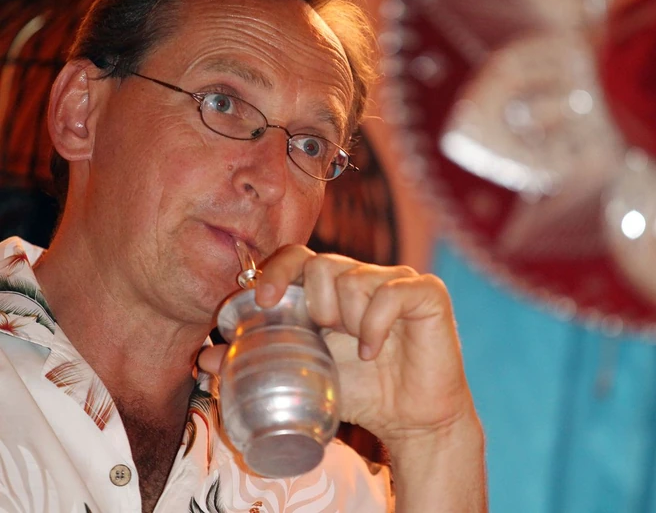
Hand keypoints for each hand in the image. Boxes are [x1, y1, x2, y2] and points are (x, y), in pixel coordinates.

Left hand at [199, 244, 477, 445]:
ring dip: (350, 320)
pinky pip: (391, 293)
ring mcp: (397, 281)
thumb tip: (204, 361)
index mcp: (333, 290)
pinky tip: (373, 351)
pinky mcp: (427, 293)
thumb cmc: (361, 393)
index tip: (264, 301)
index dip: (278, 270)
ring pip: (356, 279)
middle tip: (327, 336)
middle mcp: (364, 277)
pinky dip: (376, 325)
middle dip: (317, 305)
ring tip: (359, 350)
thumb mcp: (306, 376)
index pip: (301, 257)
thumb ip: (262, 362)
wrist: (412, 421)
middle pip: (325, 265)